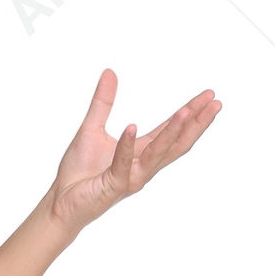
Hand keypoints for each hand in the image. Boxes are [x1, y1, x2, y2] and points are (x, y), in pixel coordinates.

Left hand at [47, 70, 219, 234]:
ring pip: (156, 155)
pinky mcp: (112, 186)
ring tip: (186, 112)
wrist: (60, 202)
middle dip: (196, 124)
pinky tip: (132, 127)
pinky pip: (122, 164)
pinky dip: (126, 146)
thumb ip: (102, 102)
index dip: (190, 114)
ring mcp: (129, 178)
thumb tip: (109, 73)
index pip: (170, 131)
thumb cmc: (77, 173)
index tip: (208, 97)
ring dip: (172, 132)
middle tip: (214, 104)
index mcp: (139, 152)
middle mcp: (140, 166)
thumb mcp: (91, 128)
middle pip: (175, 144)